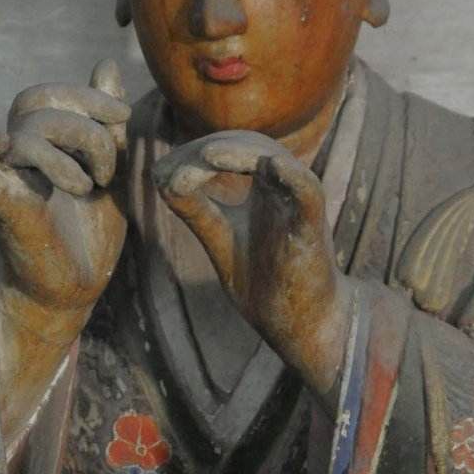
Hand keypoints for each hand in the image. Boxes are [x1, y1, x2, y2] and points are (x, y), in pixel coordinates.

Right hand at [0, 60, 128, 324]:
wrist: (70, 293)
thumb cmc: (88, 234)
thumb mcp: (111, 170)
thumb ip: (107, 123)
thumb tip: (105, 64)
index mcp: (44, 143)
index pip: (54, 95)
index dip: (90, 96)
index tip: (122, 116)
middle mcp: (19, 154)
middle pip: (37, 101)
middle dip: (86, 123)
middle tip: (108, 167)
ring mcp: (8, 177)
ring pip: (29, 130)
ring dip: (73, 151)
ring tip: (89, 188)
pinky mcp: (2, 205)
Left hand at [153, 131, 350, 400]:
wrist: (304, 328)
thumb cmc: (266, 284)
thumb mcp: (221, 241)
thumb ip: (198, 212)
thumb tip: (162, 180)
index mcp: (263, 188)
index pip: (228, 151)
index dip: (192, 156)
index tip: (160, 176)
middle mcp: (283, 188)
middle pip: (247, 146)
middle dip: (206, 151)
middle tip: (170, 173)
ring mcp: (299, 205)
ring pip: (274, 159)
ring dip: (239, 153)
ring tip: (205, 156)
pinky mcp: (313, 227)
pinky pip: (308, 191)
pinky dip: (292, 174)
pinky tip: (270, 165)